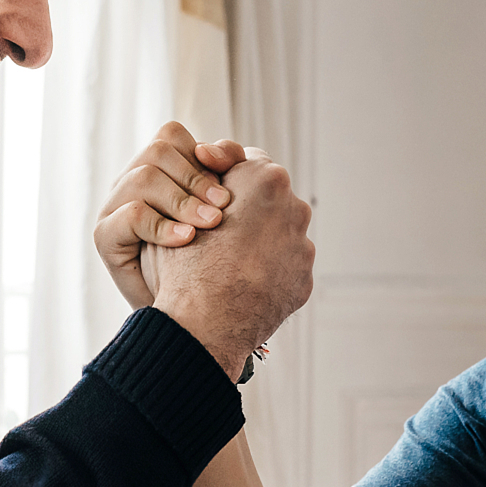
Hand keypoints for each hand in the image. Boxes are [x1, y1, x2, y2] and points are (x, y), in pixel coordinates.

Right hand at [94, 123, 246, 309]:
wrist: (188, 324)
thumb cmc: (211, 270)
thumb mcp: (226, 220)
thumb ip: (231, 183)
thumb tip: (244, 154)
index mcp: (159, 172)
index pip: (174, 137)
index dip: (204, 153)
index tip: (229, 187)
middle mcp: (131, 183)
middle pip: (159, 150)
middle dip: (196, 179)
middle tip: (223, 210)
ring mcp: (114, 207)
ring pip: (144, 176)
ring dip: (181, 201)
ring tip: (209, 227)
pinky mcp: (105, 236)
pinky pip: (132, 214)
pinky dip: (162, 226)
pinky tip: (186, 241)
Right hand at [150, 151, 313, 379]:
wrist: (204, 324)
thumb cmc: (185, 264)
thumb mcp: (180, 208)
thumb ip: (200, 183)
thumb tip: (204, 178)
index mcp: (265, 178)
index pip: (249, 162)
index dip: (226, 180)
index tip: (211, 199)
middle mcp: (293, 206)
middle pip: (270, 198)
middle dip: (250, 210)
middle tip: (220, 233)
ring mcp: (302, 245)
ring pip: (281, 234)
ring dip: (261, 243)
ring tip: (229, 264)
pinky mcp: (305, 279)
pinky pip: (285, 268)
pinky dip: (269, 273)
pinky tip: (243, 285)